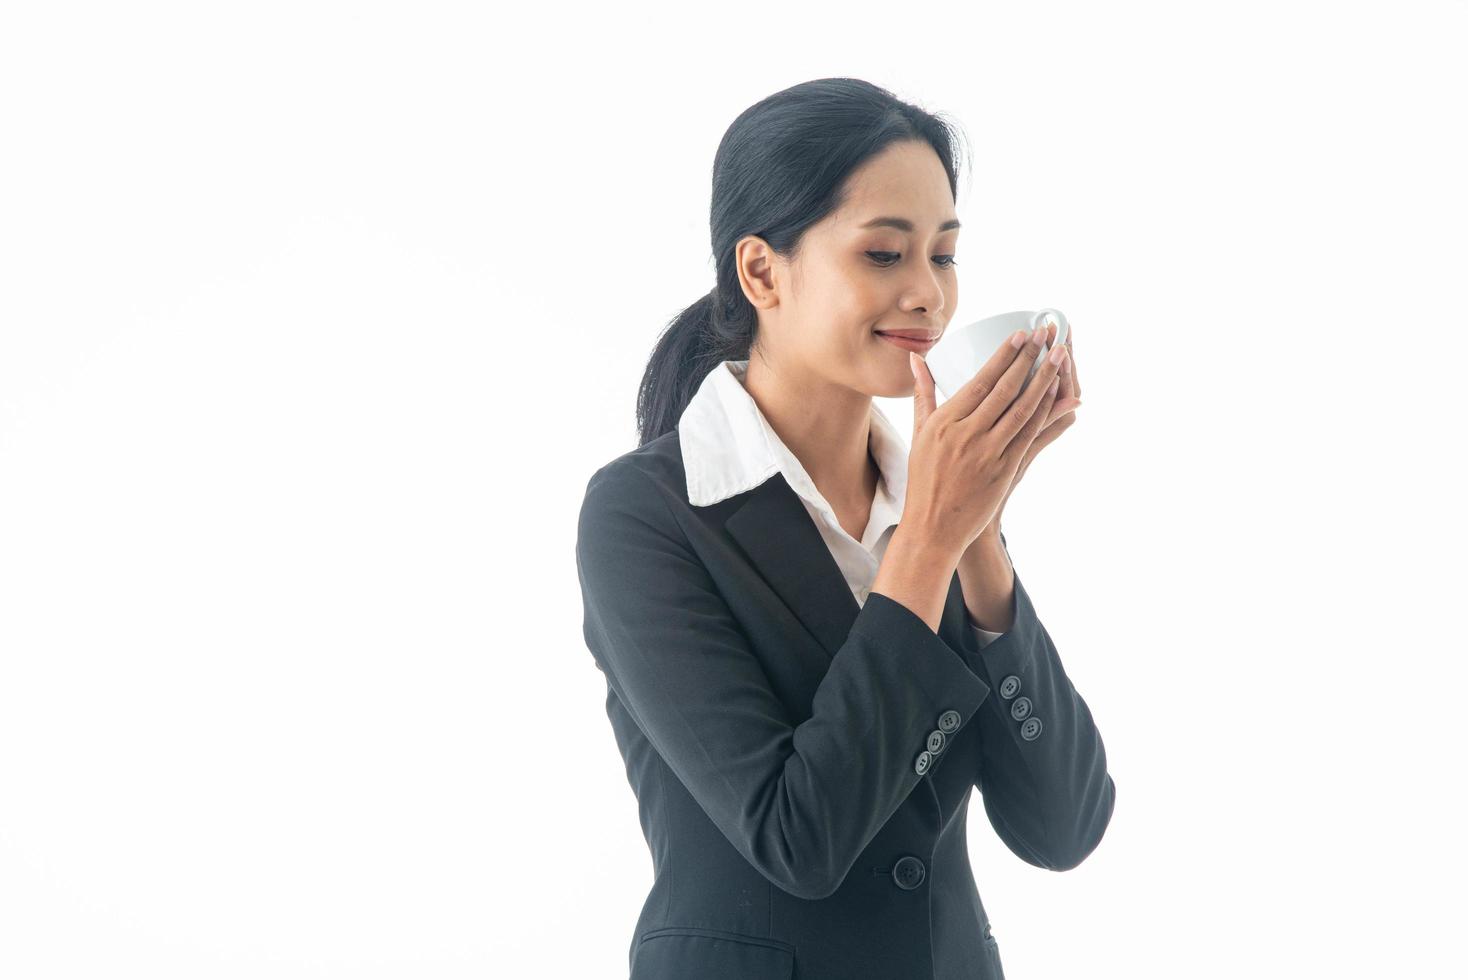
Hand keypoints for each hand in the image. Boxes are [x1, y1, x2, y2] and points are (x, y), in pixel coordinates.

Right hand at [905, 325, 1066, 556]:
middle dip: (1028, 359)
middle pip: (1004, 389)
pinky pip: (1029, 435)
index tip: (1020, 335)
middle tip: (1045, 335)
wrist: (933, 527)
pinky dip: (1045, 412)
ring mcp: (987, 454)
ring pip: (1022, 409)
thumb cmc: (924, 478)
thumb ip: (923, 394)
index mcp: (944, 423)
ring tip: (1059, 356)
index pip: (980, 381)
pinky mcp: (1004, 470)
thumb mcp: (920, 434)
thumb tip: (917, 359)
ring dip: (1044, 380)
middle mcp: (966, 435)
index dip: (1004, 356)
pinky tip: (1056, 394)